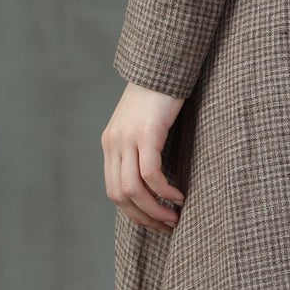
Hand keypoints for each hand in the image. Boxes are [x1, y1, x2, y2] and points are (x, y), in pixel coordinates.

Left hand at [102, 81, 187, 232]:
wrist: (163, 63)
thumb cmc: (159, 94)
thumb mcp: (142, 123)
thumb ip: (139, 147)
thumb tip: (152, 179)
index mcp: (110, 143)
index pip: (114, 190)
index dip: (133, 212)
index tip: (154, 221)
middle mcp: (114, 143)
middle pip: (120, 195)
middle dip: (144, 216)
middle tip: (166, 226)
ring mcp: (128, 138)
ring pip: (134, 189)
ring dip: (155, 209)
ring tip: (174, 216)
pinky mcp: (147, 133)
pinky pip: (151, 173)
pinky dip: (164, 190)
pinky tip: (179, 195)